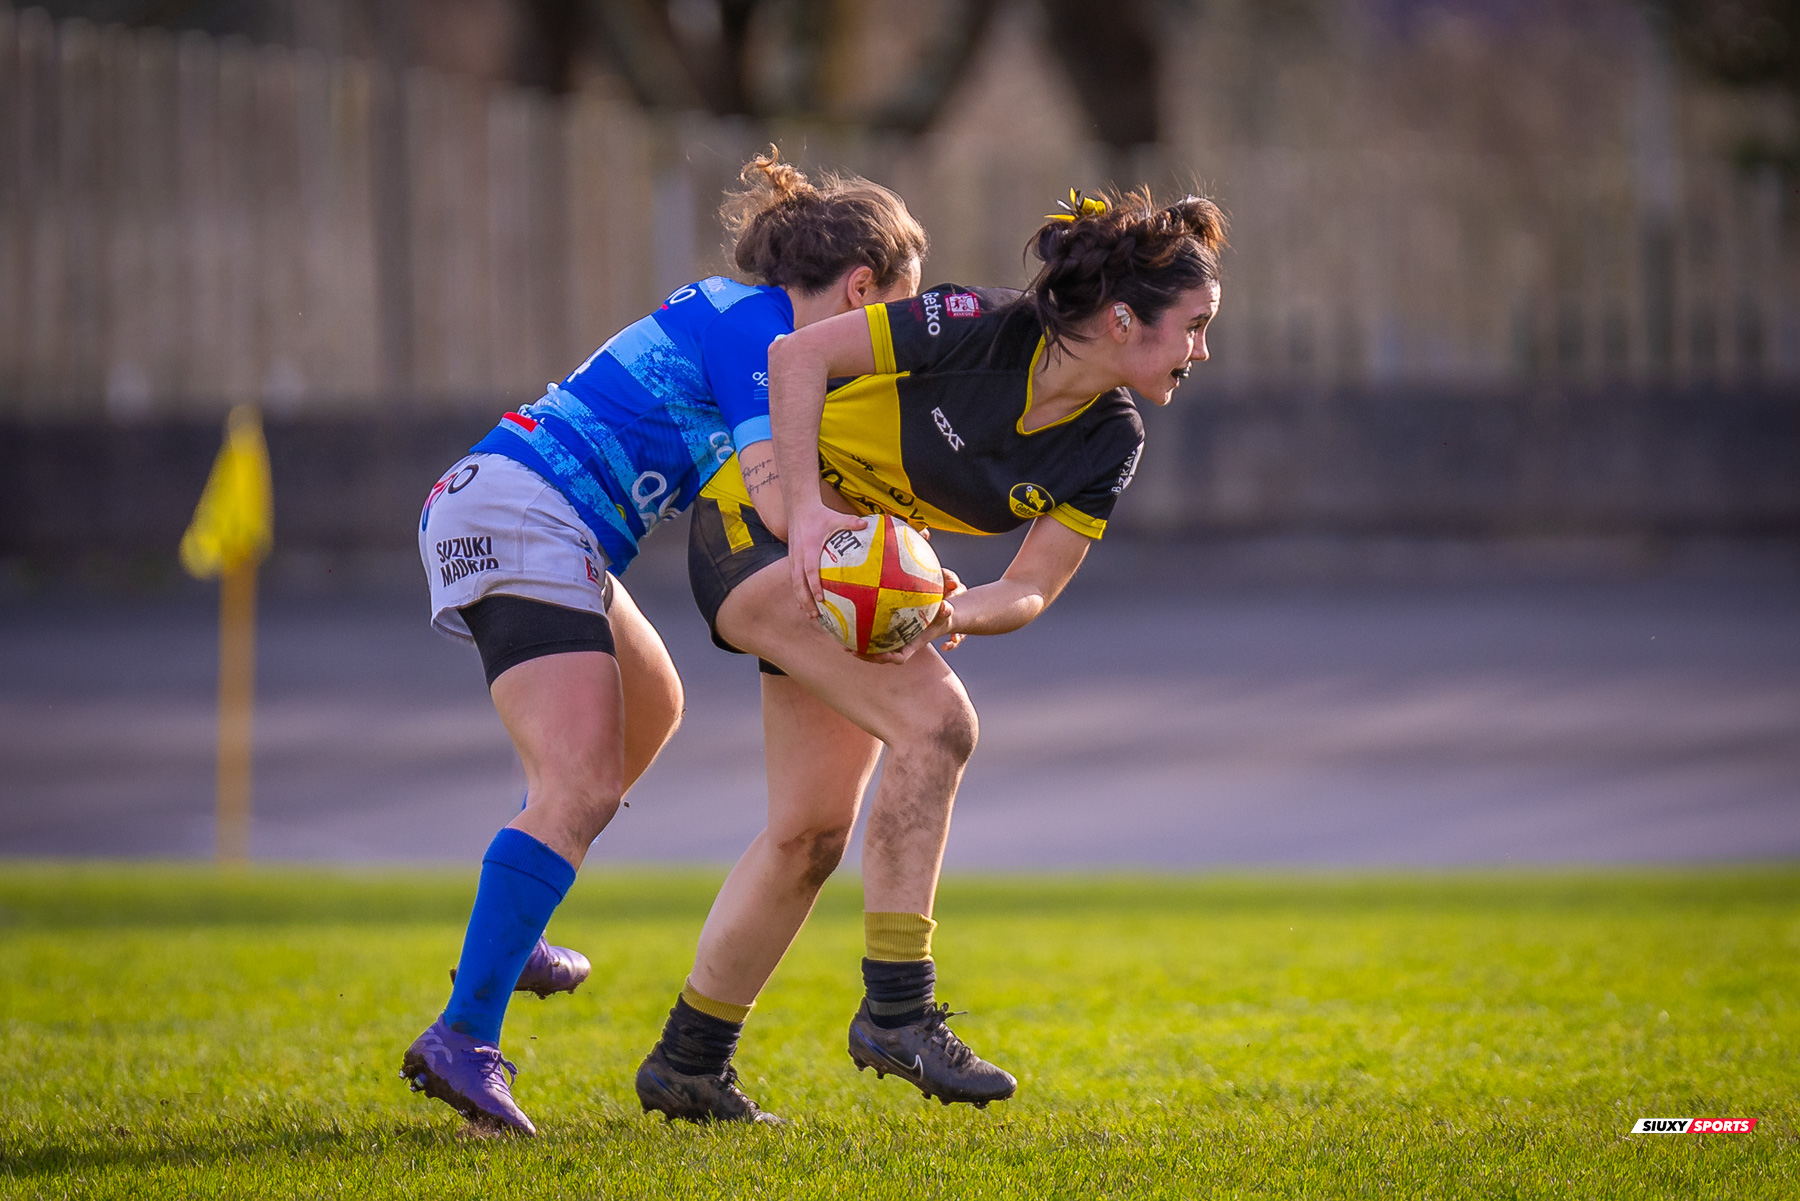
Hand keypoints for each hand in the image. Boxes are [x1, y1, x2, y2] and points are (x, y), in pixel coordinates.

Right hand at [787, 500, 866, 616]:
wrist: (799, 508)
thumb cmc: (819, 514)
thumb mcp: (835, 517)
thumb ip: (850, 522)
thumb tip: (866, 524)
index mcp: (809, 548)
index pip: (810, 570)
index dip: (814, 585)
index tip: (821, 599)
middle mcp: (798, 556)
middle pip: (799, 583)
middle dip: (805, 600)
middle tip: (815, 615)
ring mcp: (793, 559)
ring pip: (794, 584)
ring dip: (801, 600)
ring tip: (810, 615)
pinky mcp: (792, 559)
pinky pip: (794, 579)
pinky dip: (799, 593)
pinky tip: (805, 604)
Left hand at [858, 569, 965, 662]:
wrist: (938, 618)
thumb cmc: (941, 617)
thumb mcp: (946, 614)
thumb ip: (946, 612)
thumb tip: (946, 607)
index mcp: (911, 645)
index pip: (898, 657)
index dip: (886, 658)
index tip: (876, 655)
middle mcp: (900, 645)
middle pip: (880, 657)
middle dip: (865, 656)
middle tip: (850, 650)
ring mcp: (893, 641)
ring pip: (873, 649)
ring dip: (858, 647)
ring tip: (841, 641)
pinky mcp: (887, 634)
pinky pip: (872, 637)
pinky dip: (861, 633)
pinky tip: (848, 622)